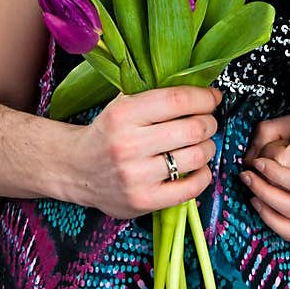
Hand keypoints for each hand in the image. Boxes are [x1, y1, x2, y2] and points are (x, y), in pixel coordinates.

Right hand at [68, 85, 220, 218]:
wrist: (77, 169)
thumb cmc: (106, 133)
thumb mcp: (120, 104)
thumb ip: (154, 93)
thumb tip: (198, 87)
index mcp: (123, 114)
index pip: (177, 100)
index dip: (204, 97)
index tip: (212, 98)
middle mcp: (129, 144)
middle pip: (192, 129)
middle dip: (209, 122)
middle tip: (207, 122)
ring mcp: (136, 176)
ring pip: (195, 157)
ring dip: (208, 147)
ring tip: (201, 144)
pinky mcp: (144, 201)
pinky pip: (191, 188)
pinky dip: (203, 175)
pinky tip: (197, 167)